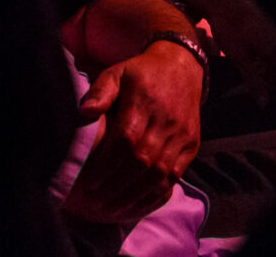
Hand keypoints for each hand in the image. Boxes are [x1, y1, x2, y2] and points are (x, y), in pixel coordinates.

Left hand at [65, 45, 203, 223]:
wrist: (182, 68)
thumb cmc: (142, 73)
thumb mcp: (118, 72)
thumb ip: (100, 91)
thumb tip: (84, 112)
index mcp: (144, 101)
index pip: (125, 140)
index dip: (108, 165)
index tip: (91, 182)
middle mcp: (165, 120)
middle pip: (143, 160)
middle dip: (118, 186)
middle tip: (99, 202)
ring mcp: (181, 134)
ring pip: (160, 172)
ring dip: (136, 194)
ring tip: (115, 208)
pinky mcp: (192, 144)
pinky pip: (176, 175)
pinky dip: (157, 192)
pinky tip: (139, 202)